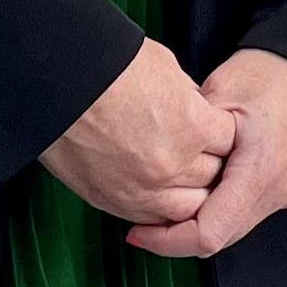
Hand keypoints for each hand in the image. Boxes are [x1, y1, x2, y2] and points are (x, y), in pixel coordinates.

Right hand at [39, 39, 236, 226]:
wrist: (57, 84)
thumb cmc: (106, 67)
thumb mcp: (165, 69)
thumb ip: (188, 97)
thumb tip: (195, 109)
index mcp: (193, 127)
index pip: (228, 141)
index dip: (221, 131)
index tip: (212, 127)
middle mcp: (174, 165)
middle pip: (213, 177)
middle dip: (209, 162)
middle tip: (197, 151)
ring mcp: (144, 190)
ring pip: (189, 207)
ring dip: (188, 191)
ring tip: (177, 174)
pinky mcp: (115, 202)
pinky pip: (152, 219)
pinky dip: (159, 209)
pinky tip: (156, 192)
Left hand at [125, 49, 286, 259]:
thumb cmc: (276, 69)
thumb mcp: (218, 95)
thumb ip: (189, 138)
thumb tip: (158, 167)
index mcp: (261, 171)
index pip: (209, 233)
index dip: (167, 240)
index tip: (140, 232)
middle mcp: (280, 190)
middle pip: (221, 237)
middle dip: (179, 235)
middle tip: (146, 221)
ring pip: (234, 226)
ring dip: (201, 220)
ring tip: (171, 200)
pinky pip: (247, 210)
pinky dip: (220, 206)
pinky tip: (201, 187)